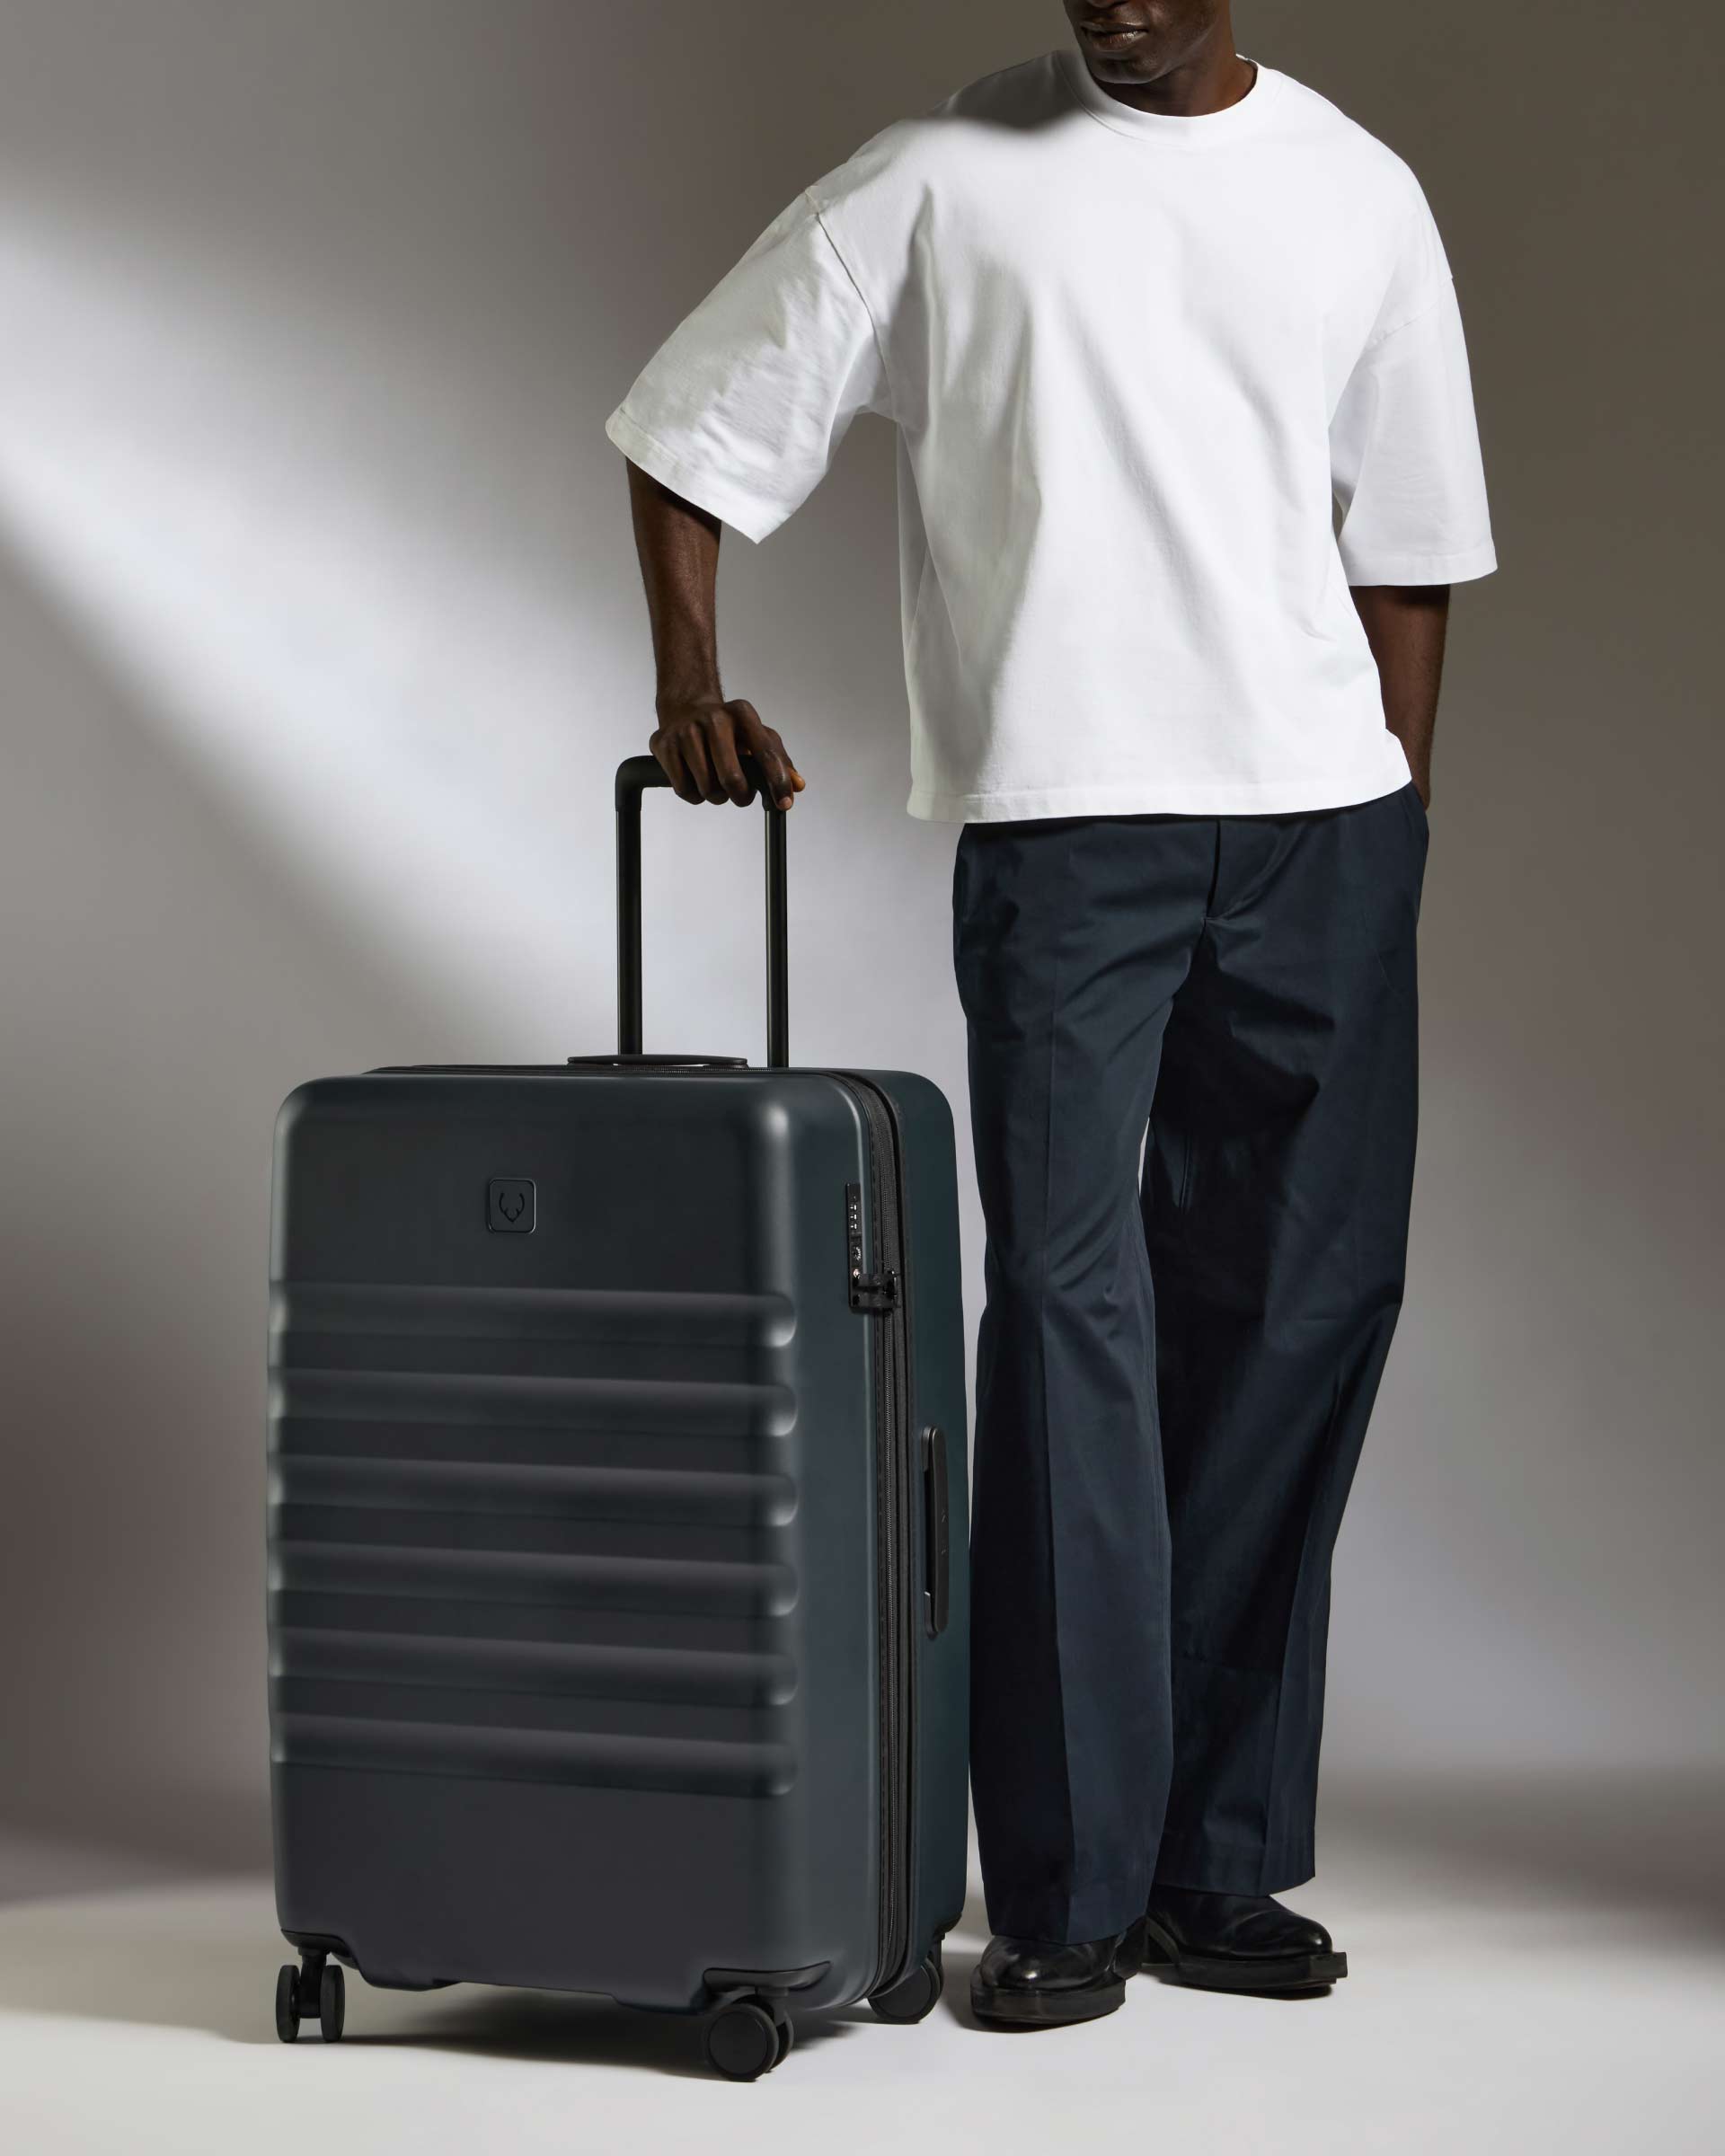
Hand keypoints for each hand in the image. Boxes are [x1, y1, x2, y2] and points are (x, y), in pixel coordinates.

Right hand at [651, 696, 803, 810]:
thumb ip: (779, 760)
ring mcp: (685, 730)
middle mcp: (714, 718)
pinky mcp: (663, 744)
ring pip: (707, 788)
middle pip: (732, 779)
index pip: (765, 753)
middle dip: (741, 796)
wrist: (685, 708)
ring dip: (716, 796)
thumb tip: (797, 786)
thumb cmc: (727, 729)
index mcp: (742, 713)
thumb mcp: (756, 735)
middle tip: (741, 796)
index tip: (783, 804)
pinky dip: (695, 795)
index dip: (777, 782)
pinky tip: (696, 780)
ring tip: (716, 783)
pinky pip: (684, 789)